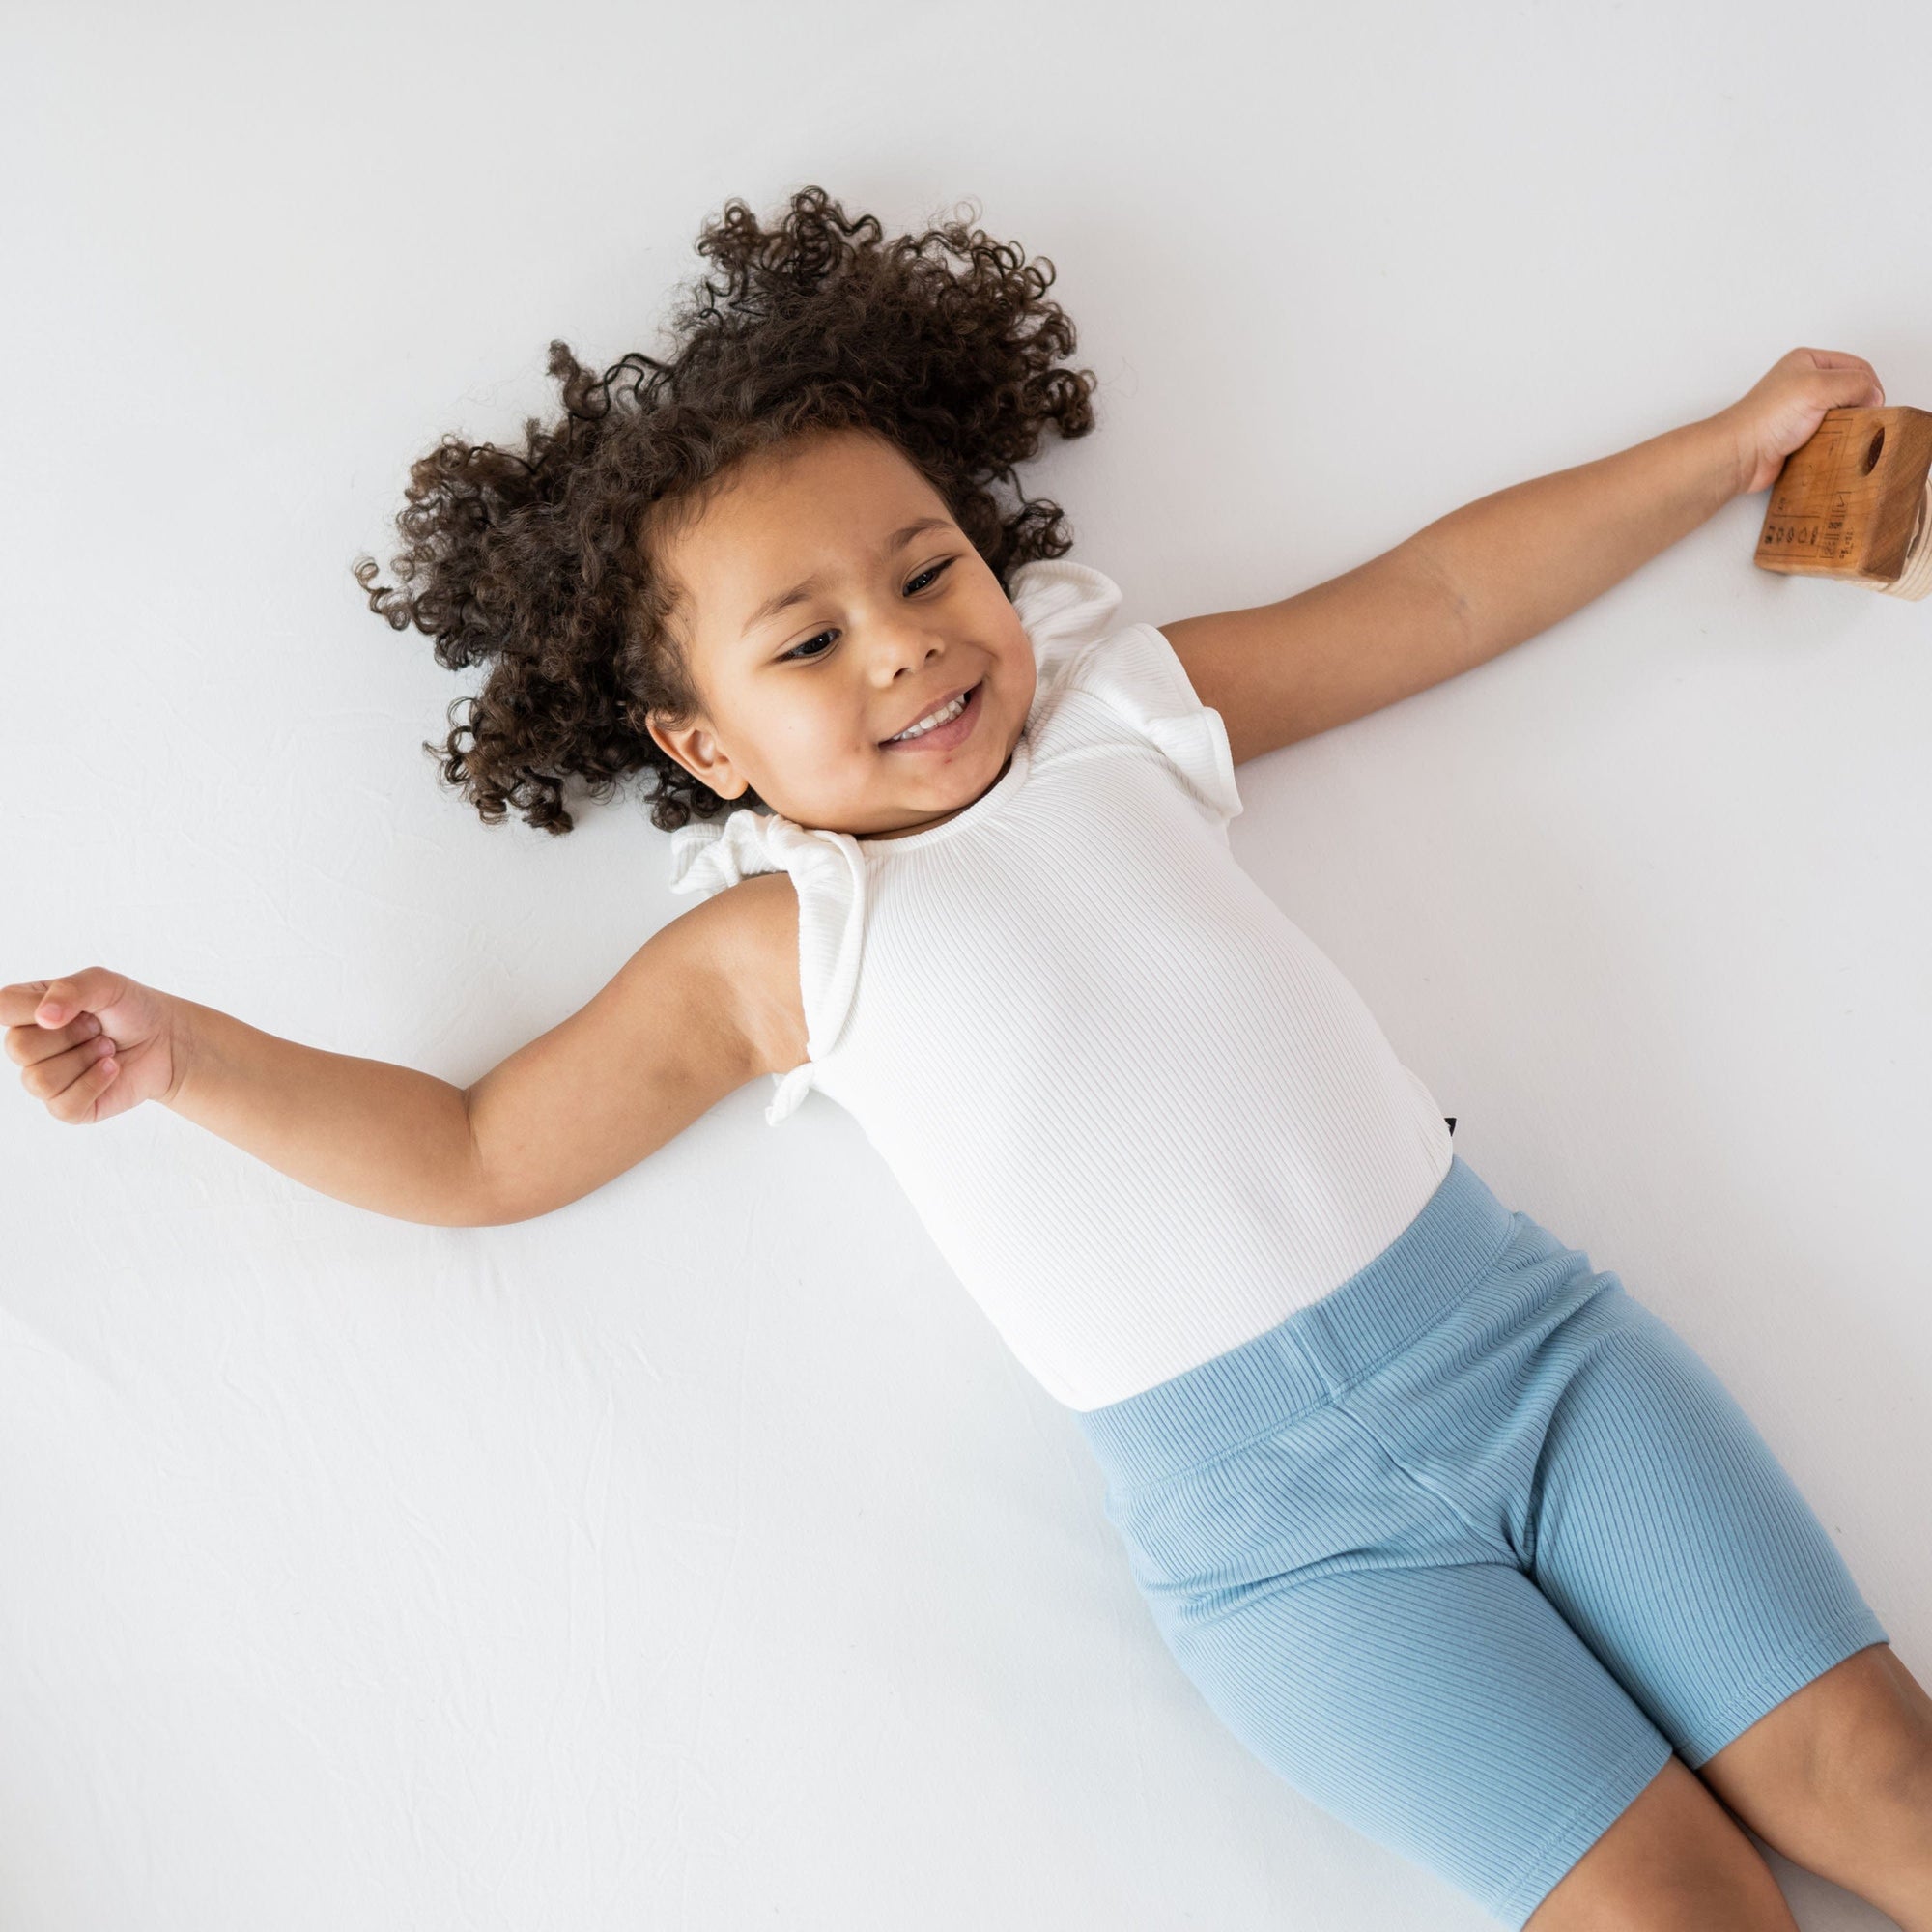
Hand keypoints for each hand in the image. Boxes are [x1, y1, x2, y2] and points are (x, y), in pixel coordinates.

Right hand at [3, 969, 187, 1124]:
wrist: (167, 1039)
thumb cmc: (130, 1008)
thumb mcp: (105, 984)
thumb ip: (71, 990)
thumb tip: (44, 1018)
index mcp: (27, 1011)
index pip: (1, 1007)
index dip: (34, 1008)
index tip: (72, 1007)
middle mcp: (28, 1046)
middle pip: (18, 1048)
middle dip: (71, 1035)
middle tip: (98, 1028)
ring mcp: (45, 1079)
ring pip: (39, 1080)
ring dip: (85, 1059)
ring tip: (107, 1047)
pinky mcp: (67, 1107)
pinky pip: (64, 1104)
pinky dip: (96, 1082)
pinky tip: (112, 1068)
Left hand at [1715, 347, 1886, 495]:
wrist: (1739, 455)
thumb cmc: (1766, 418)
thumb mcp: (1818, 386)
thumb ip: (1853, 383)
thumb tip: (1873, 395)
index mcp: (1808, 361)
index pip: (1856, 366)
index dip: (1869, 384)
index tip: (1874, 405)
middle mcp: (1804, 383)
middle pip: (1850, 390)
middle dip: (1860, 405)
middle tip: (1862, 420)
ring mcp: (1800, 410)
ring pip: (1841, 415)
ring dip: (1848, 426)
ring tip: (1846, 435)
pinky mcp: (1798, 435)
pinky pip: (1828, 435)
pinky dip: (1836, 441)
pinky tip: (1835, 447)